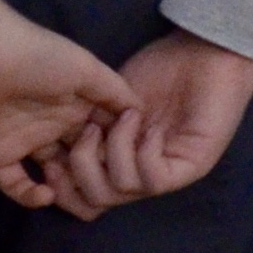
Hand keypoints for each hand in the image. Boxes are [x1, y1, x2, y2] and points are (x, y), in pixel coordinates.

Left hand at [0, 0, 131, 210]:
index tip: (134, 165)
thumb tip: (142, 112)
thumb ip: (115, 90)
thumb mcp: (85, 67)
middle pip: (82, 161)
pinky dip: (32, 197)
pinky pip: (17, 187)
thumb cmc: (38, 57)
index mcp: (76, 106)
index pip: (104, 137)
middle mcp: (54, 127)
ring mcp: (26, 143)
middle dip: (97, 174)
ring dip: (68, 188)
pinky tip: (47, 192)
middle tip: (107, 183)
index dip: (119, 152)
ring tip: (79, 189)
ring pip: (54, 178)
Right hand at [52, 33, 252, 217]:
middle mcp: (142, 174)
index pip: (85, 197)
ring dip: (114, 150)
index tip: (48, 156)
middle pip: (97, 202)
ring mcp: (168, 172)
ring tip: (124, 117)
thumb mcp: (109, 100)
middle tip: (87, 133)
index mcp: (119, 160)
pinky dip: (142, 151)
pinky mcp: (192, 166)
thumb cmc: (160, 68)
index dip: (62, 185)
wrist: (203, 50)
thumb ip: (88, 126)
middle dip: (81, 169)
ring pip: (122, 191)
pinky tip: (147, 124)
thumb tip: (55, 150)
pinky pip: (154, 180)